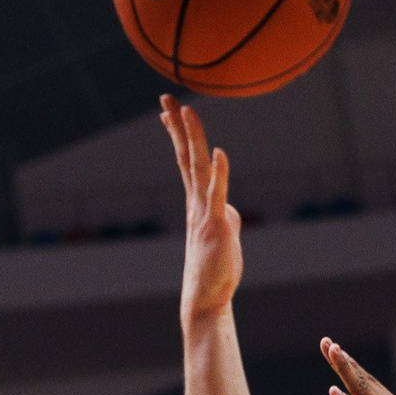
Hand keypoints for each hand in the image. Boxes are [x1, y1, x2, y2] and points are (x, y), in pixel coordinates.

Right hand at [161, 95, 241, 321]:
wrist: (207, 296)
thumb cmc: (215, 270)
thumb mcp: (223, 237)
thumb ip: (226, 218)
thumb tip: (229, 210)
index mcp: (198, 203)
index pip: (187, 162)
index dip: (179, 135)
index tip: (170, 112)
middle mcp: (197, 202)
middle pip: (187, 156)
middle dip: (178, 126)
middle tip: (166, 98)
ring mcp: (205, 212)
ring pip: (199, 167)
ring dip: (193, 138)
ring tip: (186, 110)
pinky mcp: (217, 224)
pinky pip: (218, 194)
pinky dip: (220, 173)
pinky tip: (221, 153)